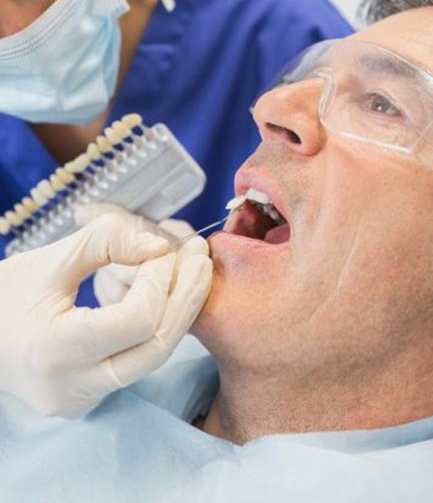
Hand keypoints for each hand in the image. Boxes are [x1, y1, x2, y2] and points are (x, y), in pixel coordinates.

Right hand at [0, 212, 211, 416]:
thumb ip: (104, 243)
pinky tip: (165, 294)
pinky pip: (137, 361)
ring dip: (177, 311)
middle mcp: (73, 387)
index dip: (159, 279)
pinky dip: (156, 325)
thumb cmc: (3, 296)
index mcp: (54, 350)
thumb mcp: (48, 259)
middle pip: (156, 347)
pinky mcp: (91, 397)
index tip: (162, 249)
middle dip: (186, 297)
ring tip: (193, 271)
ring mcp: (83, 399)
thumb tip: (159, 247)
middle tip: (202, 256)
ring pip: (152, 358)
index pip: (136, 320)